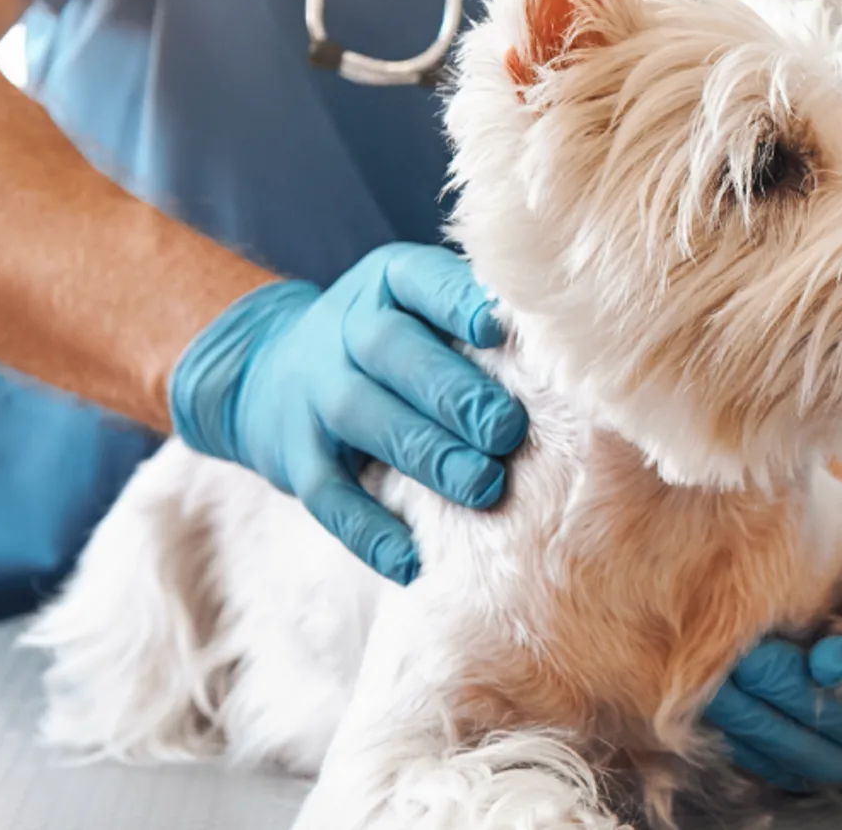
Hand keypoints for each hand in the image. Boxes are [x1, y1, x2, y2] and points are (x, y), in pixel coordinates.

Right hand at [169, 242, 528, 583]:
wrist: (265, 368)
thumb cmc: (390, 338)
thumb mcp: (418, 303)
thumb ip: (480, 316)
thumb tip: (576, 349)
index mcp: (388, 285)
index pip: (421, 281)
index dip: (457, 303)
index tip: (499, 329)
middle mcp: (345, 331)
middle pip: (394, 353)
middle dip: (454, 393)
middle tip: (509, 431)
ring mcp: (316, 396)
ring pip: (366, 420)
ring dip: (427, 456)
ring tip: (484, 486)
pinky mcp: (297, 460)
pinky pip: (329, 497)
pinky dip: (370, 532)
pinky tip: (413, 560)